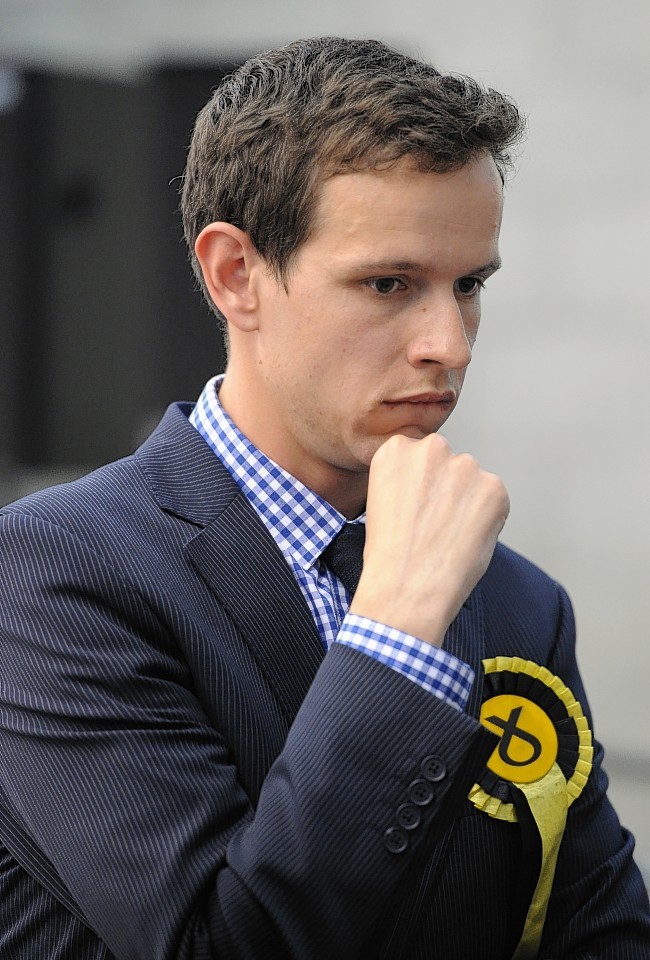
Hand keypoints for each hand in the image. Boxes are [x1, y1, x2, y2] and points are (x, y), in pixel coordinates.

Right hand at [350, 433, 508, 646]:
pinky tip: (465, 539)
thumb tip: (436, 484)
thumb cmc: (389, 555)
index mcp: (396, 449)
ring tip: (449, 536)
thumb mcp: (382, 502)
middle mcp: (431, 448)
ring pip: (472, 482)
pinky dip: (488, 519)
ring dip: (468, 503)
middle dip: (447, 488)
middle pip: (448, 464)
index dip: (421, 486)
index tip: (416, 507)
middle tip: (434, 524)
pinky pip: (494, 499)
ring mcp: (465, 465)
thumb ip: (410, 480)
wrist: (406, 589)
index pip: (419, 456)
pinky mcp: (493, 487)